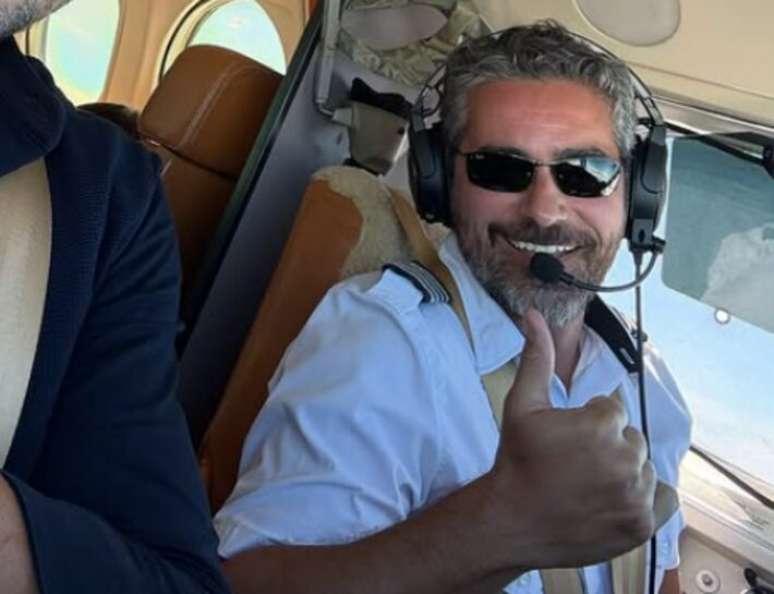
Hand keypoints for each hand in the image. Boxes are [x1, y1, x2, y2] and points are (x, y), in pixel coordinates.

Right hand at [488, 309, 662, 568]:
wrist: (512, 520)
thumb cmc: (516, 459)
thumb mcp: (521, 405)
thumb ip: (536, 358)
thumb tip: (533, 314)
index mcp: (600, 425)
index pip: (611, 412)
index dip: (587, 424)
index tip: (565, 442)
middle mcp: (626, 458)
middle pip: (630, 439)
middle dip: (607, 446)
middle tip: (574, 464)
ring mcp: (636, 495)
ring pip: (643, 468)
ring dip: (623, 472)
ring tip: (588, 484)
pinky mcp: (642, 524)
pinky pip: (663, 497)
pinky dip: (644, 497)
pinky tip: (613, 499)